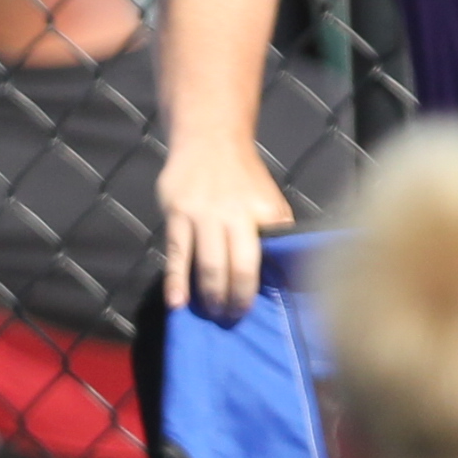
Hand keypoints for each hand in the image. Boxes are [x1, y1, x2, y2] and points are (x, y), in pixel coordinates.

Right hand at [161, 136, 292, 318]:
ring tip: (212, 313)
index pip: (267, 261)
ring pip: (208, 265)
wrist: (209, 139)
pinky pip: (177, 254)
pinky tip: (177, 303)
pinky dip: (176, 281)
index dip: (259, 290)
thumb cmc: (242, 177)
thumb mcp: (269, 200)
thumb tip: (281, 272)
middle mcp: (236, 215)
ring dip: (211, 296)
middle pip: (239, 269)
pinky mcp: (178, 214)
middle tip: (232, 318)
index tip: (253, 310)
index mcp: (265, 213)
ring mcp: (204, 215)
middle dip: (236, 300)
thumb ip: (275, 232)